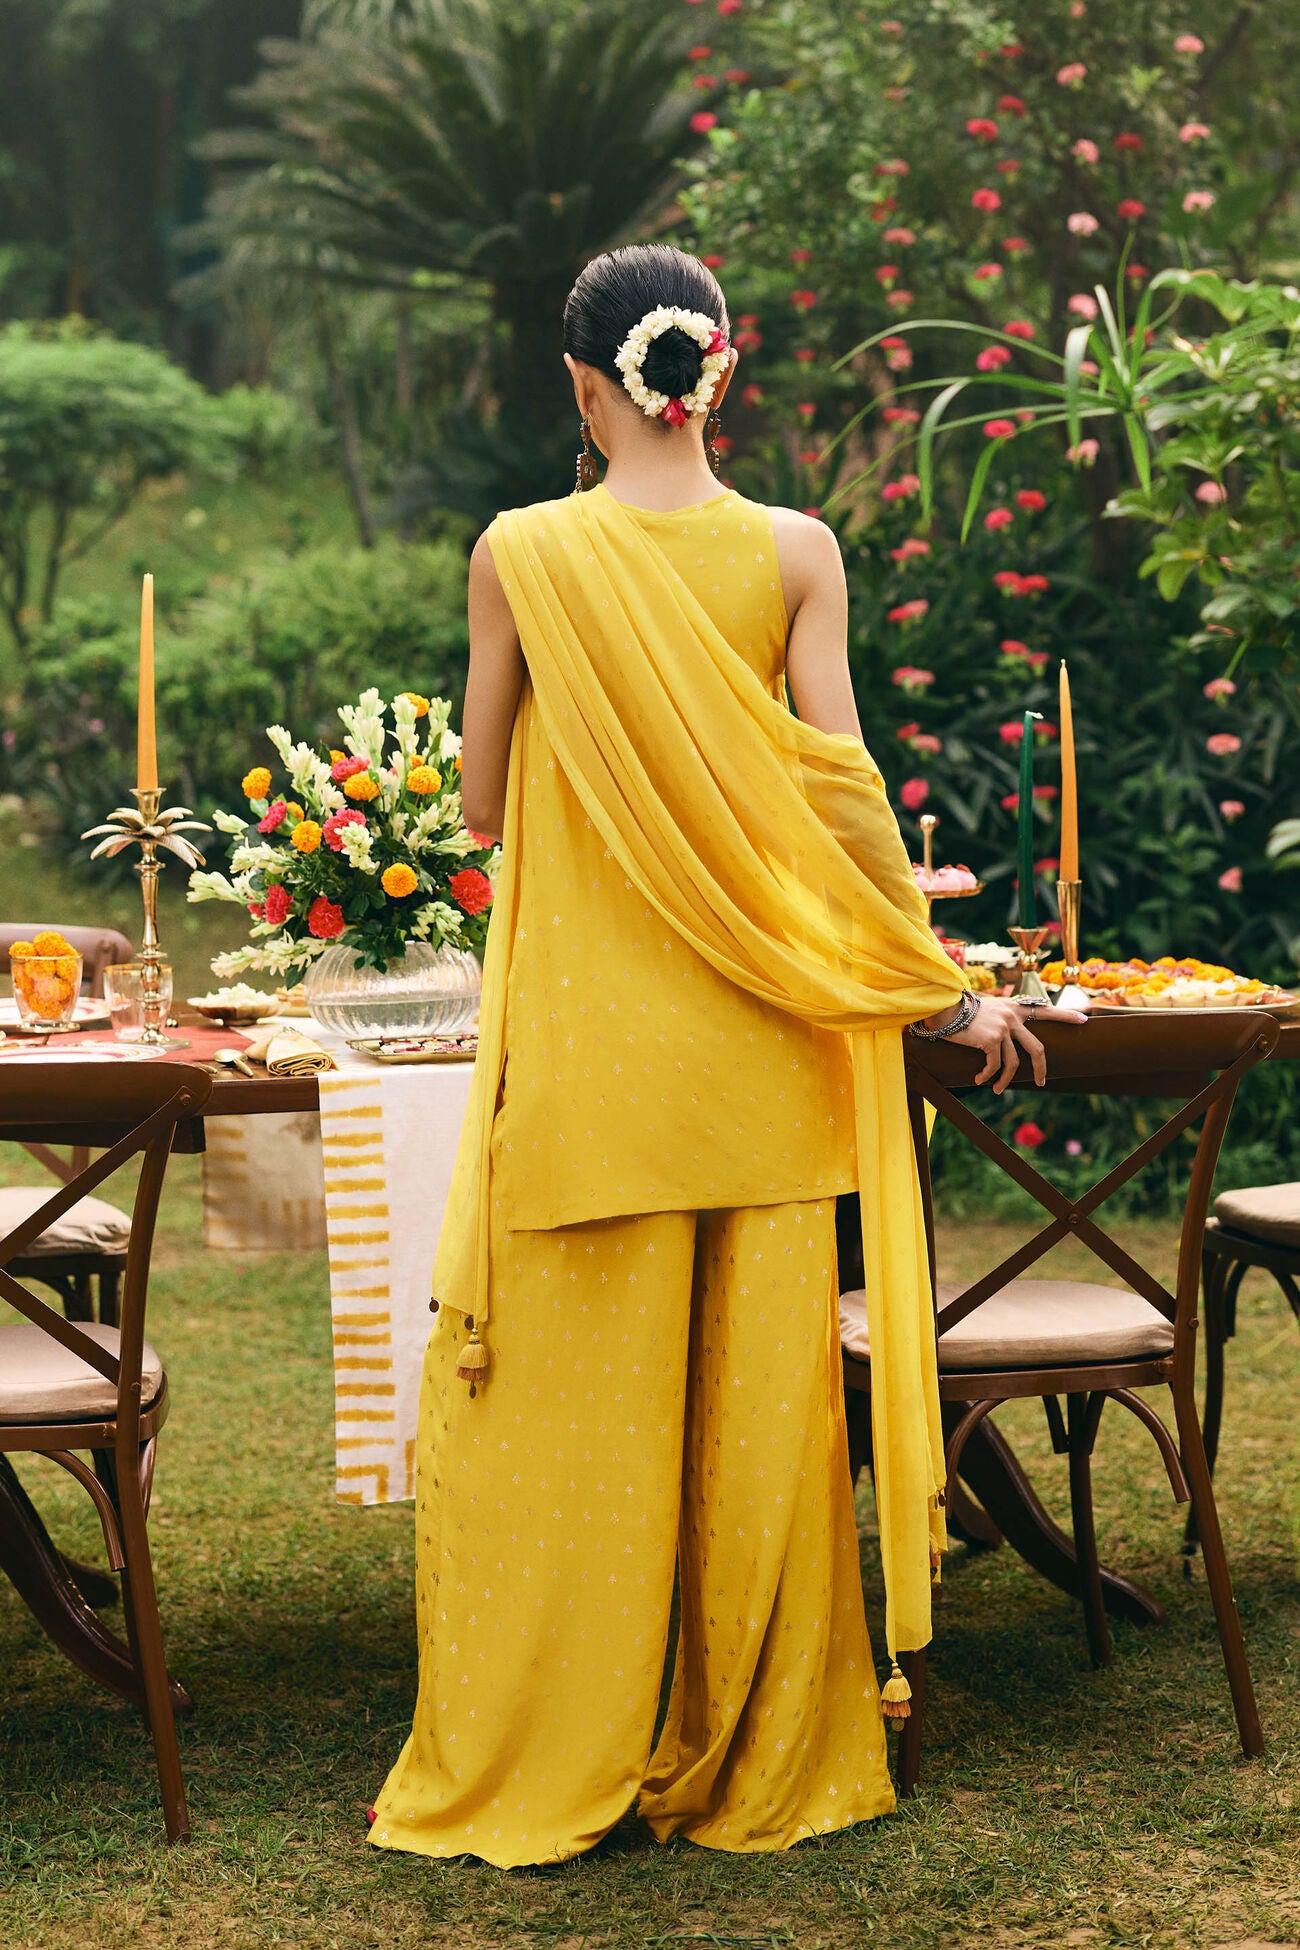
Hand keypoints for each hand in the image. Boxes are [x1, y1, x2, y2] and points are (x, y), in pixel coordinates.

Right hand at [923, 995, 1089, 1094]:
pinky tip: (980, 1079)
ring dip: (1005, 1080)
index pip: (1045, 1009)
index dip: (1066, 1015)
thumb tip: (1006, 1038)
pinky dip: (988, 1076)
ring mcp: (1003, 1028)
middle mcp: (1012, 1016)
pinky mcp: (991, 1039)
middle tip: (1040, 1082)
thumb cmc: (961, 1010)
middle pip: (1037, 1048)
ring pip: (1014, 1062)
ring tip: (997, 1089)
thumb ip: (1002, 1018)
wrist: (944, 1006)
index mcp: (1014, 1008)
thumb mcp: (988, 1009)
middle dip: (1041, 1068)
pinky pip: (994, 1065)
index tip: (1085, 1018)